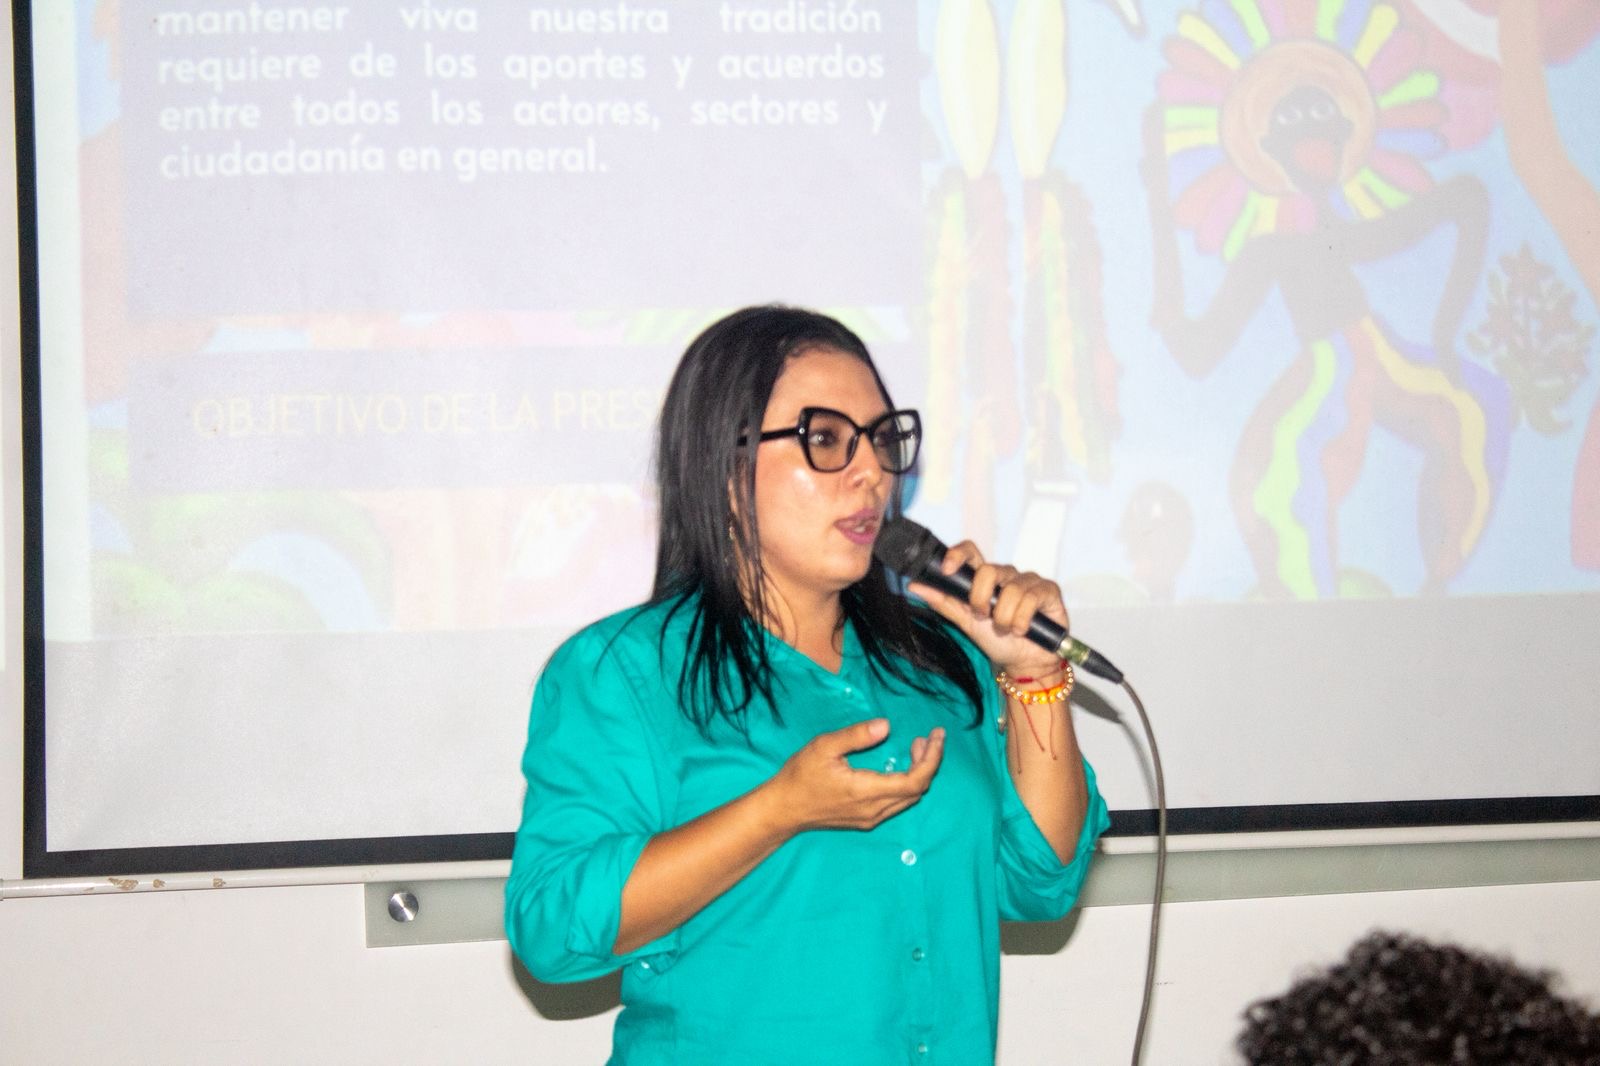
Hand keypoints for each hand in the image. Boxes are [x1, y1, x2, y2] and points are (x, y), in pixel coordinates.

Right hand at [768, 719, 943, 832]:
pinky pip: (897, 803)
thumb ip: (856, 736)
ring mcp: (870, 818)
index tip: (937, 736)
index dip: (932, 758)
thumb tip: (886, 726)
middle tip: (926, 737)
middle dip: (929, 762)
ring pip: (909, 799)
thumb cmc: (800, 776)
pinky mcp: (865, 821)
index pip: (915, 781)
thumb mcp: (824, 747)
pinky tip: (898, 766)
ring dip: (918, 773)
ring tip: (916, 747)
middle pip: (918, 790)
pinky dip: (906, 784)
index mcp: (866, 791)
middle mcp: (874, 810)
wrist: (782, 810)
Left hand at [908, 541, 1069, 677]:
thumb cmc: (997, 640)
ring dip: (1005, 618)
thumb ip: (944, 602)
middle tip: (984, 617)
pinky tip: (1024, 630)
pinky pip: (1031, 597)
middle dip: (981, 599)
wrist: (1024, 663)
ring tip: (1008, 630)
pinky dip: (1023, 619)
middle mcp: (1006, 574)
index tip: (947, 570)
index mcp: (984, 578)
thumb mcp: (966, 622)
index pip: (970, 551)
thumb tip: (914, 585)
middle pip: (989, 570)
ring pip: (1011, 589)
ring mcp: (1028, 580)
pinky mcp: (1048, 590)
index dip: (957, 554)